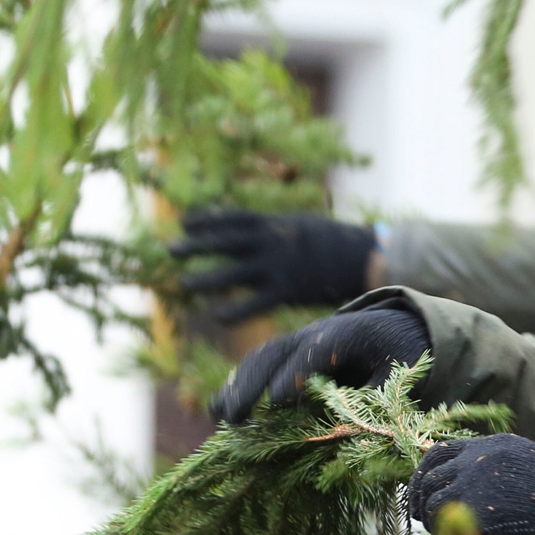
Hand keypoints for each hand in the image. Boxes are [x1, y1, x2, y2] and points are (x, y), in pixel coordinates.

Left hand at [171, 209, 377, 322]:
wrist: (364, 258)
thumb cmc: (332, 242)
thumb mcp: (301, 225)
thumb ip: (274, 230)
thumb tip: (250, 231)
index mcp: (276, 223)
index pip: (234, 218)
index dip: (208, 220)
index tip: (184, 221)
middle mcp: (273, 242)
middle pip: (227, 242)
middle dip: (198, 245)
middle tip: (170, 248)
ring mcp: (280, 267)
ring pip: (235, 273)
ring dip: (208, 278)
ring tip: (184, 283)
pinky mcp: (290, 290)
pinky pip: (257, 302)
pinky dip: (236, 310)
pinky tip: (217, 316)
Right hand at [210, 305, 430, 422]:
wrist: (396, 324)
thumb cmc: (402, 351)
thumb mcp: (404, 371)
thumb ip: (380, 395)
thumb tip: (356, 426)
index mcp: (349, 332)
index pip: (316, 351)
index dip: (296, 374)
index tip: (278, 401)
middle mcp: (317, 332)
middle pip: (277, 352)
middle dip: (255, 383)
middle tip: (237, 416)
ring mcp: (299, 340)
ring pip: (261, 356)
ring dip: (239, 384)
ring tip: (223, 417)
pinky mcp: (289, 352)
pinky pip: (259, 364)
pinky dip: (238, 383)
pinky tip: (219, 408)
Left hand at [408, 433, 534, 534]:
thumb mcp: (521, 464)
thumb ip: (491, 467)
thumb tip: (462, 486)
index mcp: (488, 445)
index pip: (438, 452)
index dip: (424, 472)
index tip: (421, 490)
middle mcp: (476, 459)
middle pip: (428, 476)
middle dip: (418, 498)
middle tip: (420, 517)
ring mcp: (474, 482)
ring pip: (431, 502)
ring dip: (431, 522)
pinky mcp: (478, 509)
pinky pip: (444, 526)